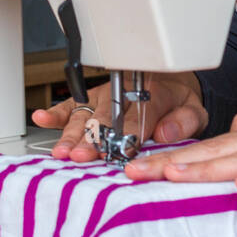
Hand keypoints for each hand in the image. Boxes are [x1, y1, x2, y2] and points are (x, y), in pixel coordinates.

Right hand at [32, 72, 207, 161]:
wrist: (173, 82)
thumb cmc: (180, 103)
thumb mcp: (195, 110)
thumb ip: (184, 121)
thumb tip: (165, 133)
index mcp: (154, 94)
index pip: (138, 117)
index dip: (128, 135)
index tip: (120, 151)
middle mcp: (124, 93)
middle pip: (106, 118)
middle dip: (93, 138)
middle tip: (83, 154)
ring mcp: (105, 95)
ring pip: (85, 115)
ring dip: (72, 134)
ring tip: (63, 151)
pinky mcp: (92, 98)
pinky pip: (72, 104)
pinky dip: (55, 113)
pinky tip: (41, 118)